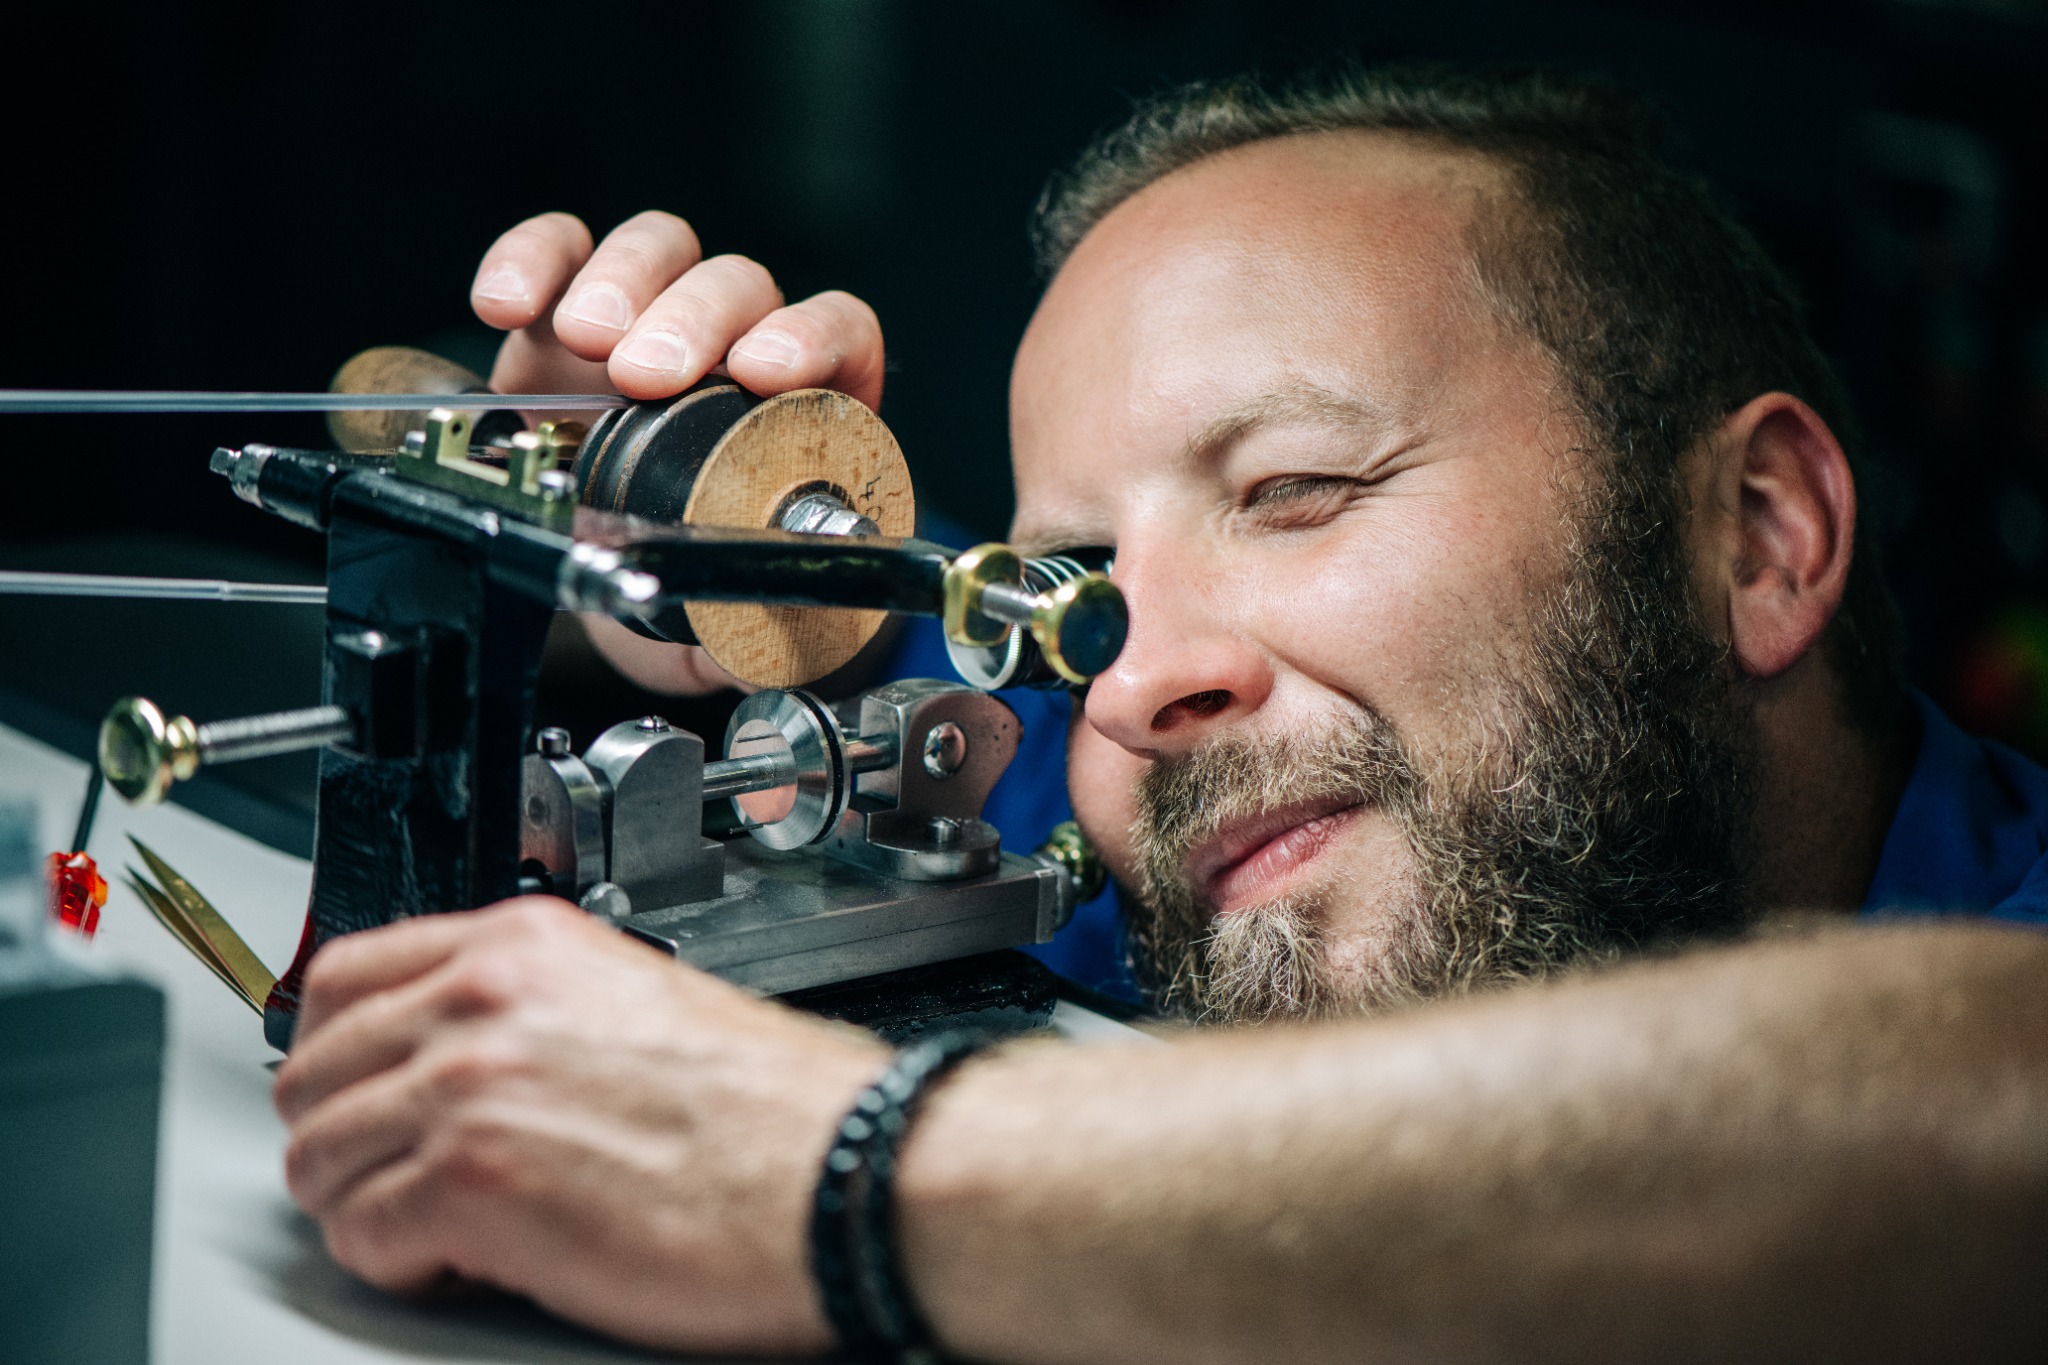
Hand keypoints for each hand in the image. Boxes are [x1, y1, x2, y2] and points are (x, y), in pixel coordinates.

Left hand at [274, 899, 887, 1354]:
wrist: (846, 1171)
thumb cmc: (780, 1109)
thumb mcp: (641, 1001)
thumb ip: (537, 1010)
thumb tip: (468, 1056)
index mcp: (526, 944)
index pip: (347, 976)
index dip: (338, 1048)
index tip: (353, 1086)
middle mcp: (483, 1000)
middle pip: (313, 1073)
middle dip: (345, 1136)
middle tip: (398, 1175)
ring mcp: (468, 1089)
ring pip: (319, 1160)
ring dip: (368, 1205)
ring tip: (443, 1228)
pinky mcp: (470, 1186)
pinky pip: (360, 1237)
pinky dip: (399, 1263)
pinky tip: (466, 1261)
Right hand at [468, 210, 888, 695]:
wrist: (602, 590)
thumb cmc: (679, 593)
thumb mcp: (721, 627)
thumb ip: (748, 630)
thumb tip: (749, 635)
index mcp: (802, 412)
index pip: (837, 334)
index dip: (811, 337)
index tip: (766, 371)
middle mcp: (735, 349)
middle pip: (739, 285)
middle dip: (694, 319)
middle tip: (645, 377)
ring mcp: (653, 321)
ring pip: (661, 251)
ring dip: (624, 282)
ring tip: (584, 341)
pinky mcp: (567, 311)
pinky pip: (561, 249)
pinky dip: (534, 261)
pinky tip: (508, 307)